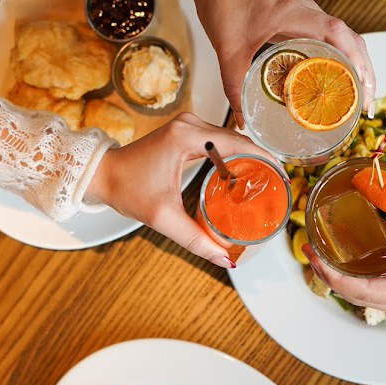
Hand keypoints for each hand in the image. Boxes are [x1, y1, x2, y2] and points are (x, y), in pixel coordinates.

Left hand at [85, 112, 275, 268]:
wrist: (103, 175)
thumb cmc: (128, 189)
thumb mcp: (163, 217)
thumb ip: (196, 240)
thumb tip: (226, 260)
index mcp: (187, 136)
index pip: (238, 144)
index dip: (265, 159)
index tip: (282, 177)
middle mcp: (190, 124)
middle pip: (238, 140)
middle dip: (261, 160)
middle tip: (277, 185)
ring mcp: (188, 125)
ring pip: (230, 139)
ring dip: (248, 157)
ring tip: (266, 181)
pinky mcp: (185, 131)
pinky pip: (219, 141)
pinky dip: (233, 155)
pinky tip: (243, 174)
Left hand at [146, 0, 375, 127]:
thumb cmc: (223, 4)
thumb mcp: (227, 50)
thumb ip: (234, 86)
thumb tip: (243, 121)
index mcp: (293, 14)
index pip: (336, 32)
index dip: (354, 58)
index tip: (362, 86)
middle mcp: (308, 12)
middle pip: (351, 39)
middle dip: (365, 72)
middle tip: (365, 105)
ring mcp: (309, 14)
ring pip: (347, 39)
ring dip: (359, 66)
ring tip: (361, 99)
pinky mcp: (305, 19)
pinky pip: (334, 39)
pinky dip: (345, 59)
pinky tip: (341, 80)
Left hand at [302, 156, 385, 318]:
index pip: (358, 290)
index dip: (330, 272)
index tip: (312, 251)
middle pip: (356, 293)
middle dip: (329, 271)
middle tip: (310, 243)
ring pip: (366, 290)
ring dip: (344, 271)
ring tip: (324, 245)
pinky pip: (381, 282)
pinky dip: (362, 268)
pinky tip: (353, 247)